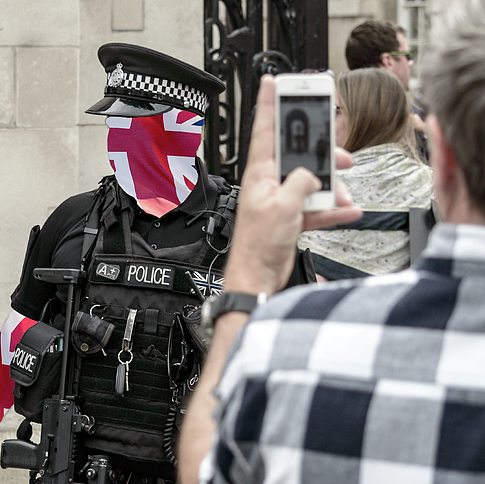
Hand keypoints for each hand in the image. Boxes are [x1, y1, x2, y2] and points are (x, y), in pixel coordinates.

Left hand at [223, 75, 362, 295]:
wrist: (258, 278)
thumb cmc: (258, 245)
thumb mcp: (284, 206)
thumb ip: (302, 182)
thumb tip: (313, 174)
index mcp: (260, 174)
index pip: (264, 129)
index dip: (269, 104)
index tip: (273, 81)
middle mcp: (270, 183)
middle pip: (299, 155)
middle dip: (323, 153)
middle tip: (341, 153)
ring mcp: (281, 200)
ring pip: (313, 182)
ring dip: (331, 189)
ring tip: (344, 196)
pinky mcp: (291, 218)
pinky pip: (316, 207)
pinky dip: (332, 210)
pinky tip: (348, 210)